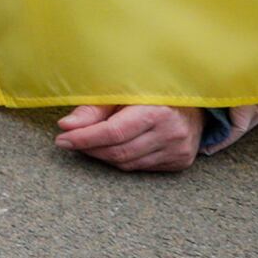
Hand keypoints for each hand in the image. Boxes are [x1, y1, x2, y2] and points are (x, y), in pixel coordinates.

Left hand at [53, 104, 203, 172]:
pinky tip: (113, 148)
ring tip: (88, 143)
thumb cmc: (152, 90)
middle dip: (89, 148)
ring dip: (103, 155)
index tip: (62, 139)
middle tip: (69, 141)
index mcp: (157, 110)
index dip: (84, 138)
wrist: (194, 101)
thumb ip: (94, 109)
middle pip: (118, 151)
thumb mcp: (123, 90)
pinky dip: (122, 160)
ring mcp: (178, 150)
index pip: (113, 132)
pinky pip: (140, 167)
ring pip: (127, 163)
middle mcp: (171, 133)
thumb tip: (66, 126)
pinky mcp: (180, 161)